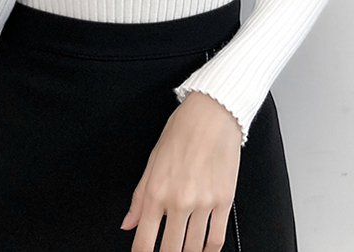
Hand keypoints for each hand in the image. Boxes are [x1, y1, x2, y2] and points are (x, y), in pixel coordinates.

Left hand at [120, 90, 242, 251]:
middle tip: (165, 251)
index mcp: (157, 191)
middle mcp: (180, 201)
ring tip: (182, 250)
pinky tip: (203, 249)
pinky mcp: (224, 201)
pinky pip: (216, 239)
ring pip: (194, 249)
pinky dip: (208, 250)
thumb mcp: (152, 161)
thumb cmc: (181, 131)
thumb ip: (139, 197)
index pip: (144, 243)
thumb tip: (128, 224)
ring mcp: (203, 203)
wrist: (212, 114)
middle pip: (170, 251)